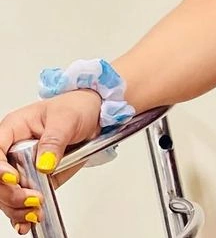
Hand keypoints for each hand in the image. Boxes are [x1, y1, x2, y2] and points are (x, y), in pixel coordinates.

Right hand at [0, 90, 101, 234]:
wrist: (93, 115)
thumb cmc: (76, 107)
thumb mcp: (66, 119)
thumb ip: (54, 141)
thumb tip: (44, 164)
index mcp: (14, 129)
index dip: (0, 169)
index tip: (13, 179)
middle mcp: (13, 150)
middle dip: (12, 194)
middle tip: (33, 199)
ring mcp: (22, 167)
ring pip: (6, 195)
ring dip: (18, 207)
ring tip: (36, 211)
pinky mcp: (33, 180)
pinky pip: (20, 200)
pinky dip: (22, 213)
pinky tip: (27, 221)